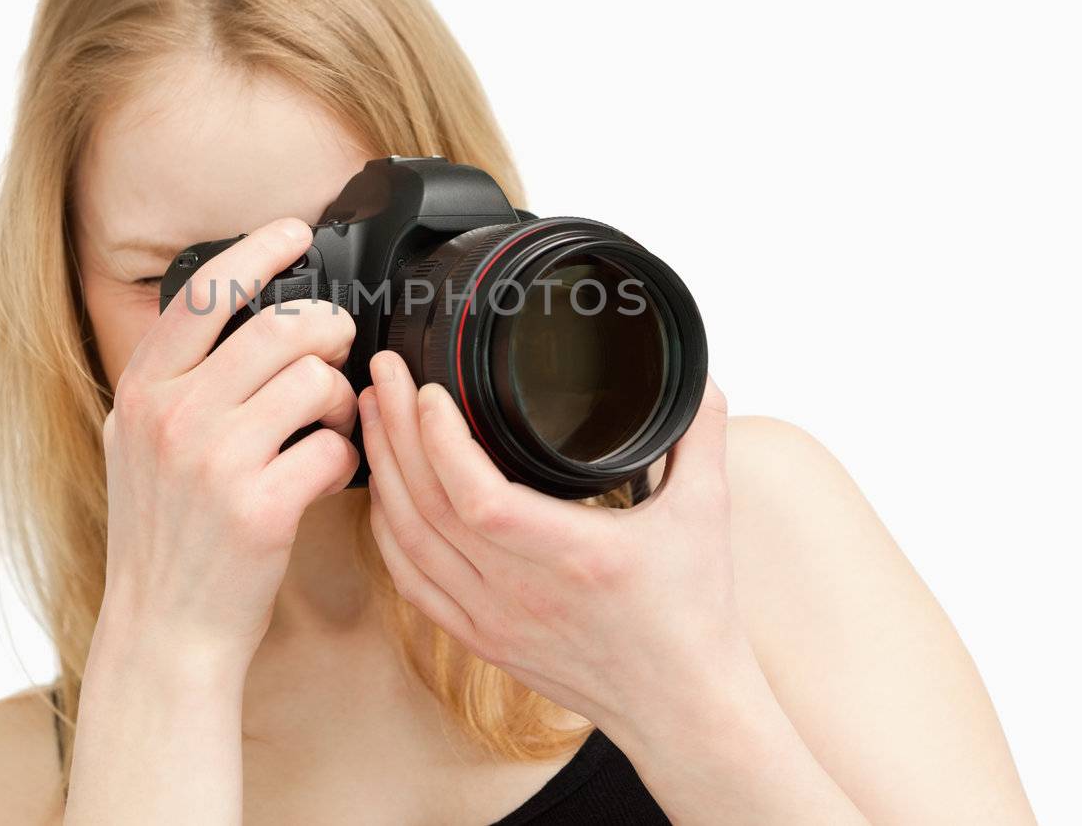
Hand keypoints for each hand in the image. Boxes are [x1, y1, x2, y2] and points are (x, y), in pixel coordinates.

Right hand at [94, 217, 360, 668]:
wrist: (164, 629)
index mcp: (141, 392)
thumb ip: (174, 380)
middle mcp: (171, 417)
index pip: (202, 295)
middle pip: (279, 327)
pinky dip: (344, 455)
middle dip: (327, 329)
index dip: (256, 253)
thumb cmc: (164, 535)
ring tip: (332, 422)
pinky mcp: (260, 508)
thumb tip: (233, 313)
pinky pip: (334, 445)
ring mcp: (213, 462)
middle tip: (337, 349)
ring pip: (315, 379)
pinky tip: (325, 474)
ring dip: (342, 397)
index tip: (293, 233)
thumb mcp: (138, 444)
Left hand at [360, 349, 747, 737]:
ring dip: (383, 471)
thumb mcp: (707, 513)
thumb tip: (697, 375)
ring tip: (373, 412)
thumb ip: (698, 435)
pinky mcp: (481, 640)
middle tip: (384, 374)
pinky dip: (387, 530)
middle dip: (396, 431)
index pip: (481, 499)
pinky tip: (382, 489)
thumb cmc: (694, 614)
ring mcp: (494, 621)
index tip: (429, 391)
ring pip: (410, 540)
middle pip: (430, 506)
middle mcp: (525, 594)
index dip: (442, 441)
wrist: (681, 707)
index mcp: (578, 557)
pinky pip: (412, 581)